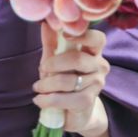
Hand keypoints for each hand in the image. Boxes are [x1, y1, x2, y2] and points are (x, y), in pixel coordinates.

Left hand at [32, 22, 109, 136]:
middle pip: (78, 59)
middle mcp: (99, 66)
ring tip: (37, 87)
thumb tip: (45, 23)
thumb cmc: (64, 81)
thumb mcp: (55, 60)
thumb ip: (52, 43)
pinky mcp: (88, 101)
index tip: (64, 35)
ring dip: (47, 84)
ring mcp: (96, 84)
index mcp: (94, 52)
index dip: (82, 35)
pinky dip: (48, 99)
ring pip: (68, 80)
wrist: (74, 112)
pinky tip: (39, 99)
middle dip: (54, 63)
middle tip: (42, 68)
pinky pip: (65, 98)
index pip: (97, 39)